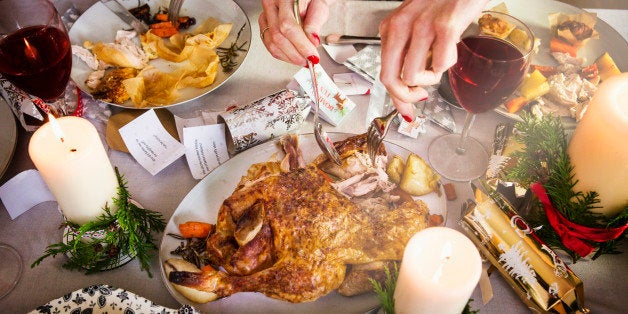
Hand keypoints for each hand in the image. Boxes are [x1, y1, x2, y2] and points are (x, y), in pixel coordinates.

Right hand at [258, 0, 334, 65]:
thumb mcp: (319, 5)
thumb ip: (315, 22)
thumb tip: (312, 41)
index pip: (288, 25)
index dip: (301, 44)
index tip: (312, 55)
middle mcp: (271, 5)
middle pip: (277, 36)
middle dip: (295, 54)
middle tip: (309, 60)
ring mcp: (265, 16)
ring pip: (271, 43)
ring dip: (289, 57)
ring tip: (302, 59)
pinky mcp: (264, 25)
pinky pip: (269, 45)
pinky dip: (283, 55)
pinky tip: (294, 56)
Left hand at [378, 0, 487, 118]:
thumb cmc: (444, 2)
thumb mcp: (416, 24)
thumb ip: (409, 51)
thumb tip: (409, 86)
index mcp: (391, 27)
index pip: (384, 71)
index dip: (395, 98)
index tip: (407, 111)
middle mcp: (401, 26)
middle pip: (391, 78)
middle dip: (406, 97)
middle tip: (421, 97)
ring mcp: (421, 26)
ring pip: (413, 76)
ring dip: (430, 79)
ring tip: (440, 64)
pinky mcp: (444, 26)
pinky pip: (441, 65)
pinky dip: (448, 65)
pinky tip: (451, 51)